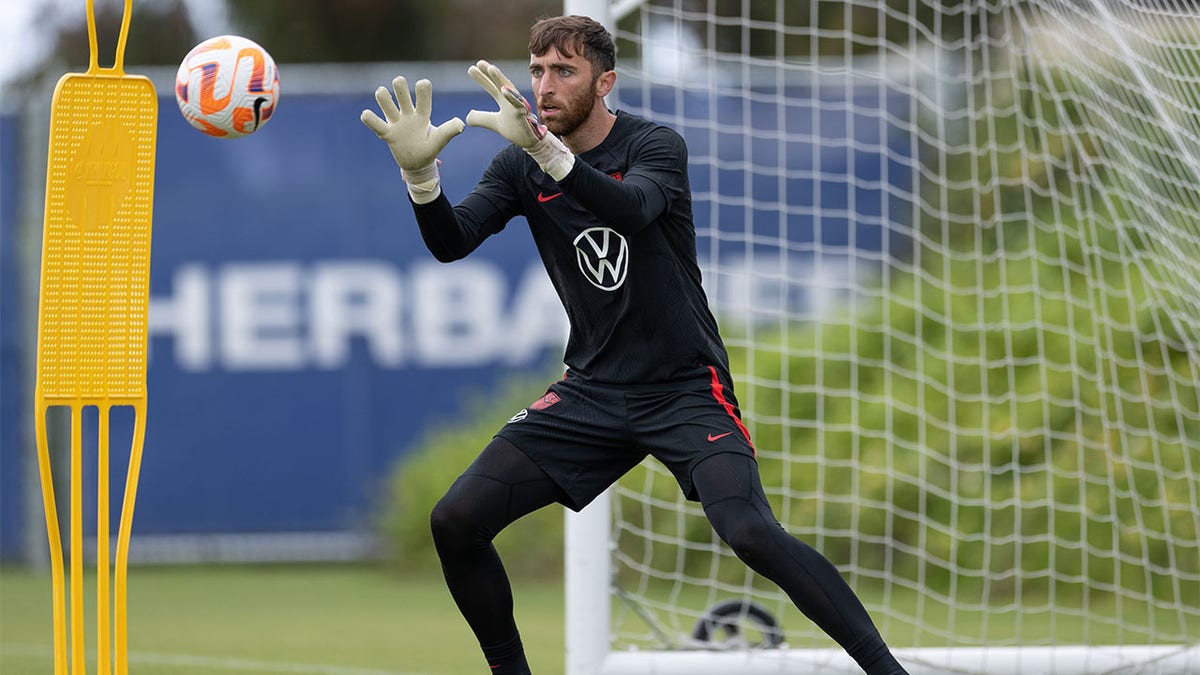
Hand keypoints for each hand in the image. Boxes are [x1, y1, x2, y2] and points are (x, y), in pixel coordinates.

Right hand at [361, 76, 464, 198]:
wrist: (417, 166)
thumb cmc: (429, 150)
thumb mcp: (439, 141)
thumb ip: (448, 131)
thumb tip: (461, 124)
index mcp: (422, 114)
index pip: (422, 95)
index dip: (422, 88)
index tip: (423, 84)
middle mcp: (408, 114)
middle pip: (400, 90)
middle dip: (399, 85)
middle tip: (400, 87)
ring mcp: (395, 122)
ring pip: (385, 100)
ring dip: (383, 96)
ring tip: (384, 97)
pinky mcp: (386, 133)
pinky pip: (374, 122)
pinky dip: (369, 117)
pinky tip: (368, 115)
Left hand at [465, 60, 574, 179]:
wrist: (530, 141)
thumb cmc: (515, 129)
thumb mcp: (494, 123)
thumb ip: (481, 118)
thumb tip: (467, 117)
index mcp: (504, 100)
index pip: (491, 86)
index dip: (482, 78)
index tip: (471, 68)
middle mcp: (511, 99)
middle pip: (499, 83)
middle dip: (490, 73)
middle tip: (479, 63)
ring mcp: (518, 105)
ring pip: (509, 89)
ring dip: (500, 78)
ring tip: (492, 68)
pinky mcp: (523, 113)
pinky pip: (518, 103)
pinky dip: (511, 96)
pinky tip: (503, 89)